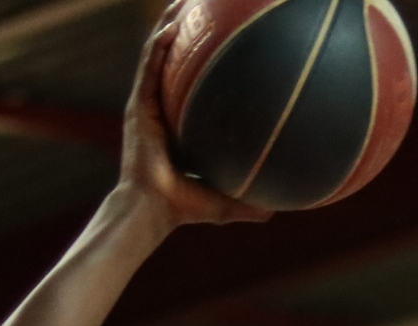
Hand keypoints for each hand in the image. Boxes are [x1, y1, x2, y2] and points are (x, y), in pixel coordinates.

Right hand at [120, 15, 270, 227]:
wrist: (151, 210)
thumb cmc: (184, 209)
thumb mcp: (225, 201)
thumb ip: (249, 203)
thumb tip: (280, 212)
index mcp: (178, 126)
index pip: (190, 87)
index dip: (201, 63)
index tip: (220, 43)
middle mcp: (160, 110)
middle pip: (173, 61)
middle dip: (185, 32)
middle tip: (201, 8)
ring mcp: (146, 106)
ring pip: (156, 56)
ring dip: (168, 26)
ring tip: (183, 2)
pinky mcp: (137, 106)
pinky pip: (148, 68)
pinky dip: (157, 46)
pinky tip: (171, 25)